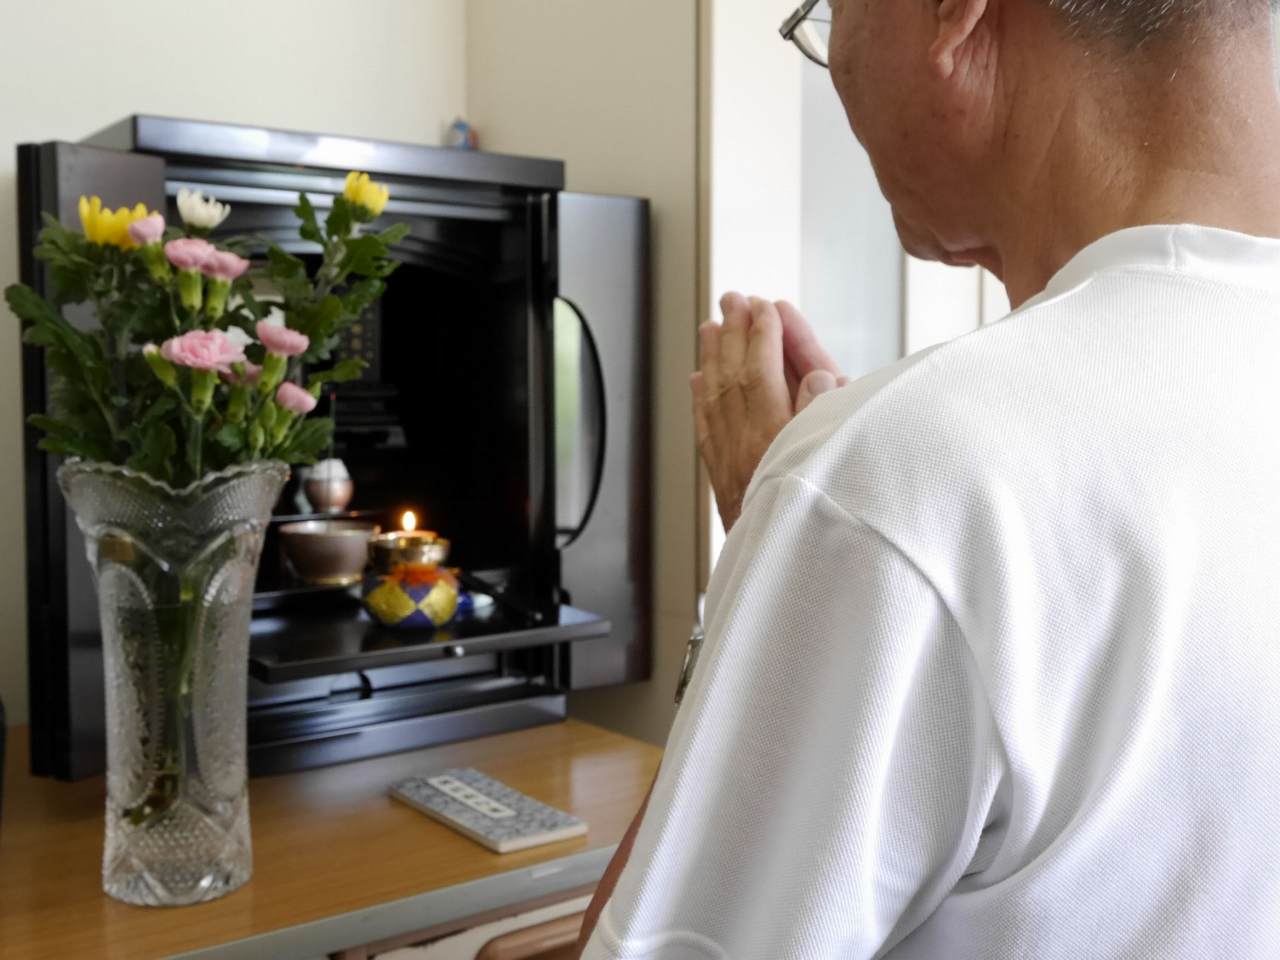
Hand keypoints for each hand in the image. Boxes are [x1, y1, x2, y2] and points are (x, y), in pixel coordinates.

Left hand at [691, 294, 843, 532]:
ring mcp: (730, 461)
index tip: (766, 306)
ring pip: (716, 398)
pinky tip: (698, 380)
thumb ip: (828, 414)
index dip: (766, 335)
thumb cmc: (821, 515)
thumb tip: (818, 375)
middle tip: (732, 299)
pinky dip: (701, 401)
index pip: (764, 370)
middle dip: (734, 334)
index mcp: (776, 435)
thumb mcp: (839, 458)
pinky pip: (706, 429)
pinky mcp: (723, 479)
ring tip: (709, 326)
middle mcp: (747, 444)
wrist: (790, 571)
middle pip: (734, 376)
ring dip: (713, 358)